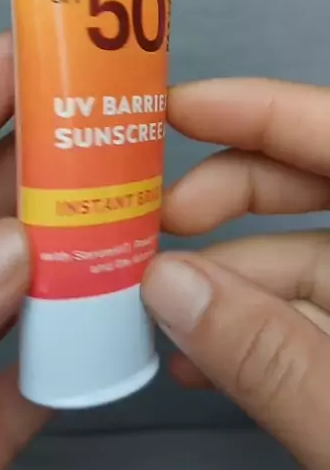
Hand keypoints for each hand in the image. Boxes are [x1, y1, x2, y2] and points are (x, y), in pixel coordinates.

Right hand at [142, 78, 329, 469]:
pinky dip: (263, 330)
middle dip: (234, 193)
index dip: (264, 111)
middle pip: (329, 185)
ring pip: (317, 261)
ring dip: (233, 278)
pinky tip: (204, 358)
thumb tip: (165, 285)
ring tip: (159, 305)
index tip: (177, 109)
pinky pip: (324, 320)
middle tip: (156, 220)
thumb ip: (276, 361)